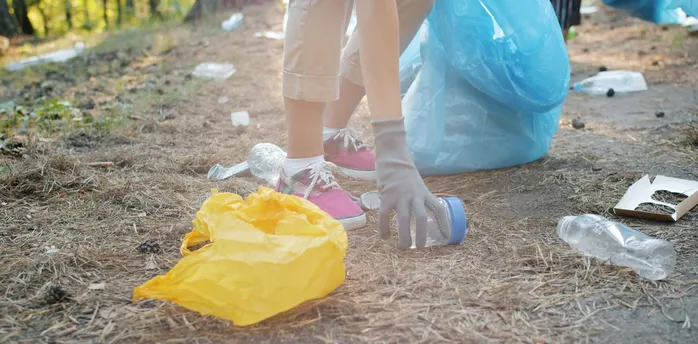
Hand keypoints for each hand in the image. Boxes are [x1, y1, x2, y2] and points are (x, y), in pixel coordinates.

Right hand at [371, 118, 448, 248]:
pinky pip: (384, 216)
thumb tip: (420, 215)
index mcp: (424, 192)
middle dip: (421, 235)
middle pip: (421, 218)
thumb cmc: (404, 172)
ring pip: (403, 220)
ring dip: (404, 236)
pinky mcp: (386, 197)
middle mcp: (414, 195)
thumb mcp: (417, 184)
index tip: (447, 236)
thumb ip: (419, 198)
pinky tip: (385, 237)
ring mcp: (399, 196)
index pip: (438, 208)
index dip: (444, 223)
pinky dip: (384, 229)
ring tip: (403, 247)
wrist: (392, 157)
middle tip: (419, 247)